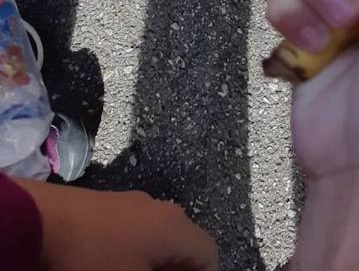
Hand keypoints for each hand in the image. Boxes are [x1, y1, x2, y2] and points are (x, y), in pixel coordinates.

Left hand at [13, 180, 216, 270]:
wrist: (37, 226)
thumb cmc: (93, 263)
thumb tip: (161, 270)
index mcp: (175, 227)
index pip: (209, 255)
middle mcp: (159, 210)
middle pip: (182, 248)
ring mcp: (129, 206)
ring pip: (155, 243)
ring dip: (154, 266)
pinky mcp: (103, 210)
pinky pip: (132, 237)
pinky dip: (133, 258)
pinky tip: (112, 269)